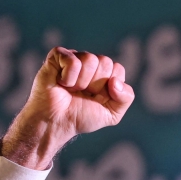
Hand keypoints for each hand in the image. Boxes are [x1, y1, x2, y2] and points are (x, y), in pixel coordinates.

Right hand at [2, 48, 134, 169]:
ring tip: (71, 89)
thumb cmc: (80, 118)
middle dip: (96, 84)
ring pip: (90, 60)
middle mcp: (90, 63)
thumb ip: (125, 98)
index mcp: (104, 74)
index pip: (118, 70)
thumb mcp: (111, 114)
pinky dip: (68, 78)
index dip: (109, 88)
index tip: (97, 98)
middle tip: (82, 94)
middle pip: (105, 62)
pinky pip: (73, 61)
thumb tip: (115, 81)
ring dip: (81, 82)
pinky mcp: (57, 56)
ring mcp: (74, 57)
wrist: (55, 123)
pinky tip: (61, 83)